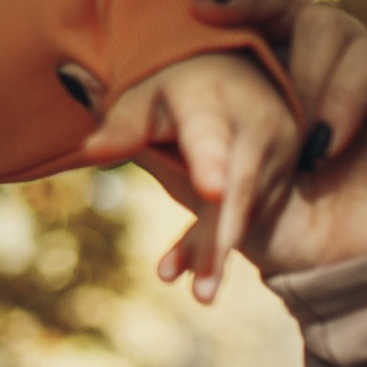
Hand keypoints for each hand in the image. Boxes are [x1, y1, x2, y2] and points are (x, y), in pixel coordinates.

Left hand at [74, 49, 303, 301]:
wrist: (238, 72)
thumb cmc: (175, 85)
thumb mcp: (145, 93)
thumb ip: (123, 124)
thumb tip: (90, 152)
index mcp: (211, 101)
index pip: (210, 134)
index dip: (210, 162)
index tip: (211, 190)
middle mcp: (253, 128)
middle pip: (236, 190)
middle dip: (220, 238)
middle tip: (205, 289)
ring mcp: (273, 157)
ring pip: (242, 213)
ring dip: (217, 252)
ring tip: (201, 295)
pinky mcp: (275, 181)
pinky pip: (245, 218)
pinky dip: (214, 245)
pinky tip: (183, 273)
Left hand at [140, 0, 366, 282]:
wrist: (344, 272)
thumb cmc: (270, 219)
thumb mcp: (196, 178)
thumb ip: (138, 129)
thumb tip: (65, 75)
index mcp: (252, 57)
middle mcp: (302, 45)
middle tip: (206, 5)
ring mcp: (354, 58)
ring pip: (326, 23)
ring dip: (300, 70)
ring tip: (287, 129)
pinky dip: (346, 94)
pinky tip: (323, 142)